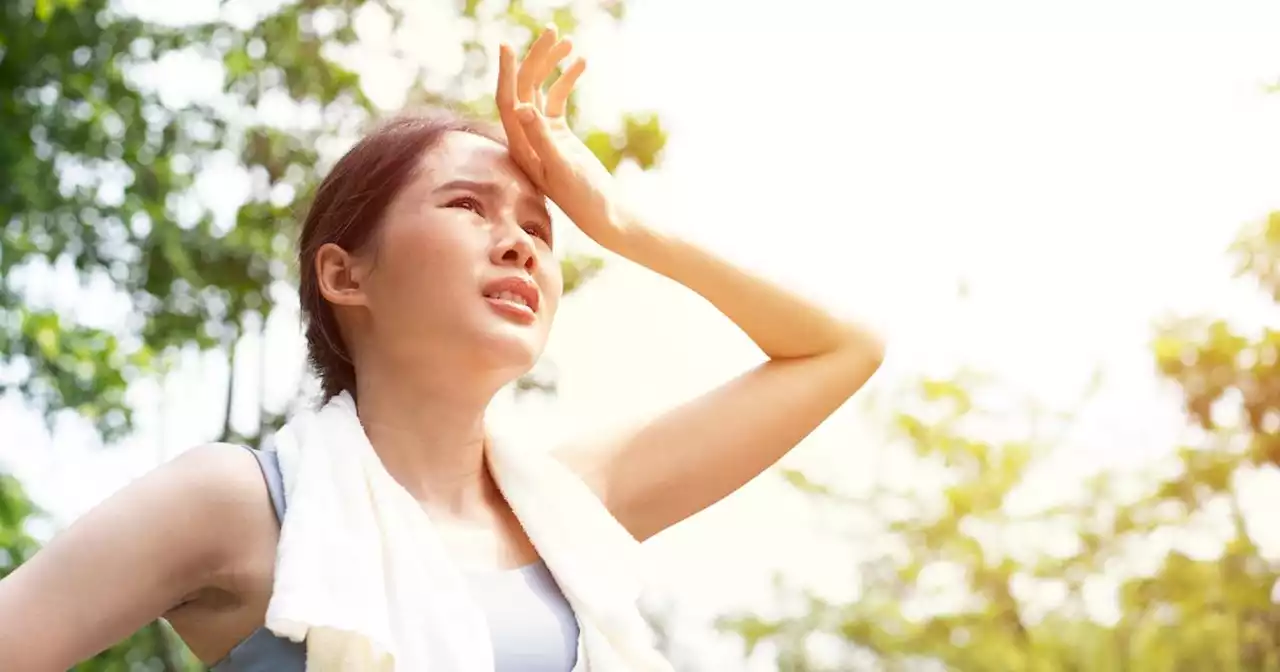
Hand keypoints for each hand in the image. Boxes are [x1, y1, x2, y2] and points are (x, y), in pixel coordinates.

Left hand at [497, 27, 628, 248]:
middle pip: (524, 89)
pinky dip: (568, 80)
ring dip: (552, 65)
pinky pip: (558, 99)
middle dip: (535, 59)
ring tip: (568, 42)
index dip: (507, 73)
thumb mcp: (562, 168)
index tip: (507, 45)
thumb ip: (542, 139)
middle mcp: (526, 137)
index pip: (508, 101)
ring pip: (541, 90)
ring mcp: (542, 134)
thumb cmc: (583, 197)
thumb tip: (522, 107)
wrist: (604, 214)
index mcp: (521, 146)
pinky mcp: (559, 134)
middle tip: (552, 32)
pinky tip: (582, 63)